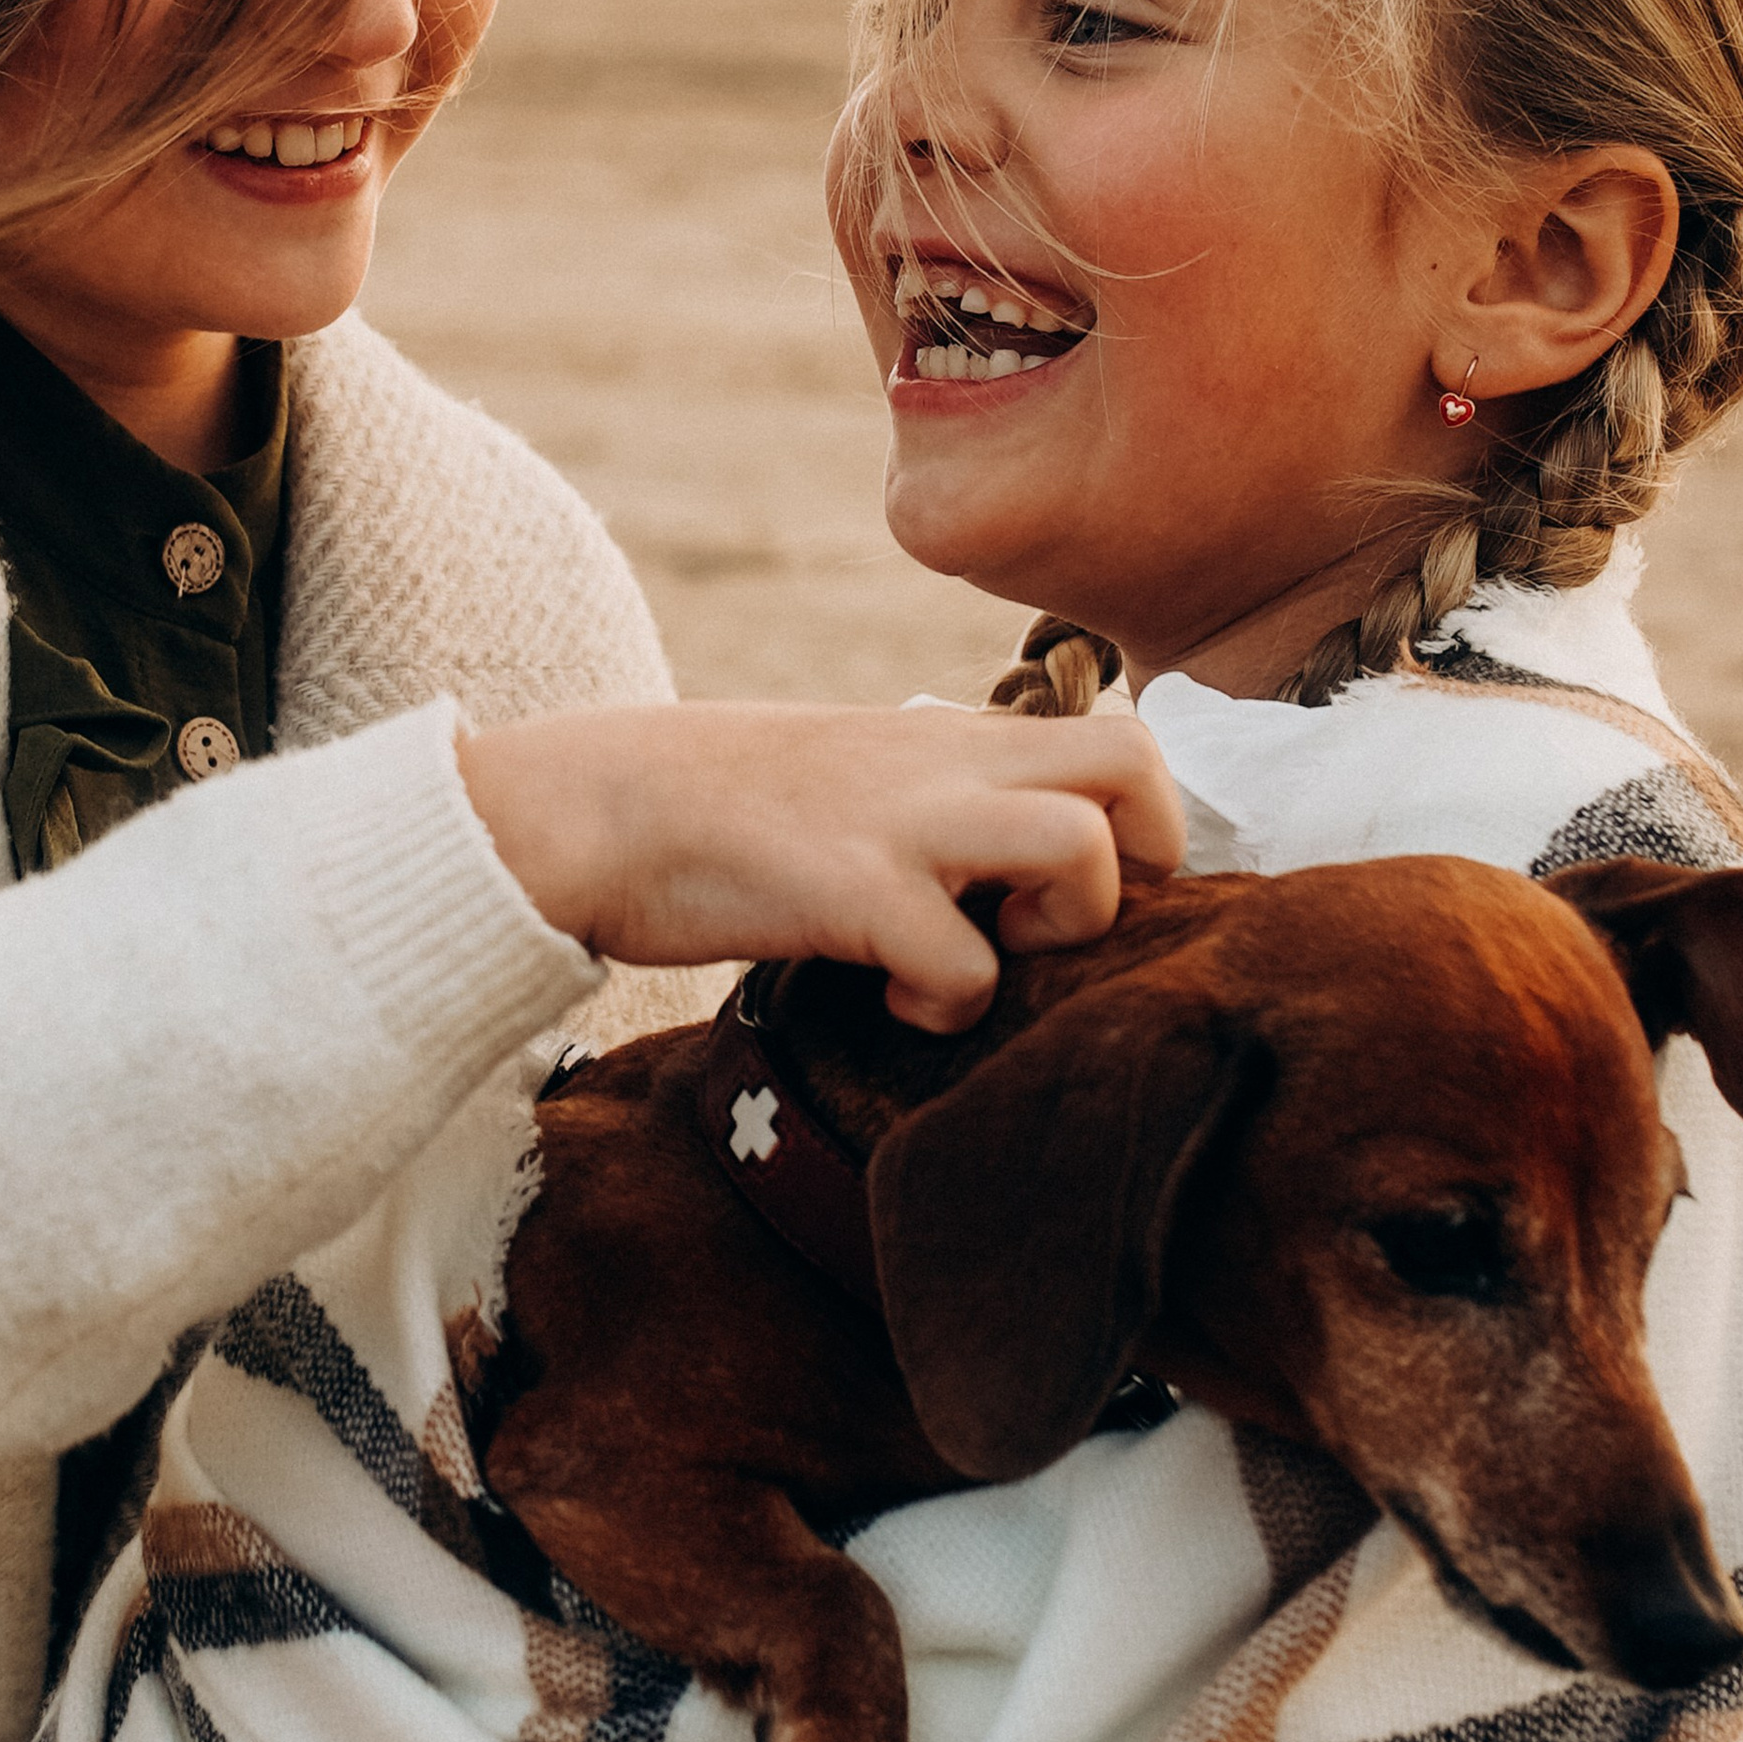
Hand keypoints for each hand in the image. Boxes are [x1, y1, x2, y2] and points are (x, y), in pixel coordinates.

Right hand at [455, 702, 1186, 1033]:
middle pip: (1137, 760)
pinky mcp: (849, 890)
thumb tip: (1009, 863)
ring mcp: (903, 821)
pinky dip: (950, 1007)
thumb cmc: (720, 807)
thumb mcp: (858, 770)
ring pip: (1083, 847)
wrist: (594, 805)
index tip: (1086, 892)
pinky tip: (895, 1005)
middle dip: (1148, 857)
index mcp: (952, 735)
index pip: (1119, 734)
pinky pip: (965, 965)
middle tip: (1064, 919)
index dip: (1141, 822)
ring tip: (991, 956)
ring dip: (1063, 927)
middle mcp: (945, 761)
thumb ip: (941, 791)